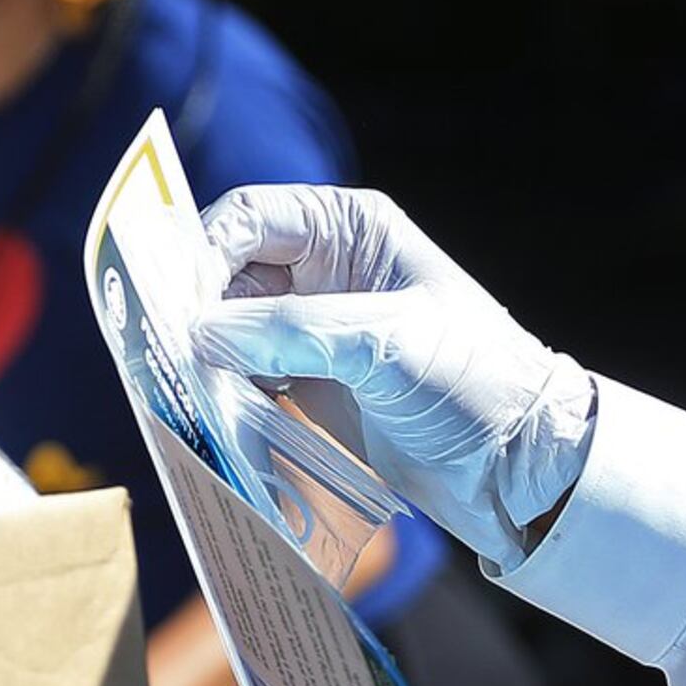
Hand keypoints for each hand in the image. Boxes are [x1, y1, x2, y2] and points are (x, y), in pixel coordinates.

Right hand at [195, 184, 592, 560]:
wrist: (519, 467)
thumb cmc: (474, 383)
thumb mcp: (384, 345)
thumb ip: (290, 333)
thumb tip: (200, 335)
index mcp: (348, 231)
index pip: (246, 218)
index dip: (203, 253)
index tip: (178, 307)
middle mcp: (323, 271)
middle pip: (224, 273)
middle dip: (195, 311)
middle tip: (166, 355)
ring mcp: (312, 330)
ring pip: (226, 329)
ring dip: (204, 358)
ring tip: (187, 391)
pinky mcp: (307, 385)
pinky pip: (242, 378)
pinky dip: (222, 394)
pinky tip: (215, 416)